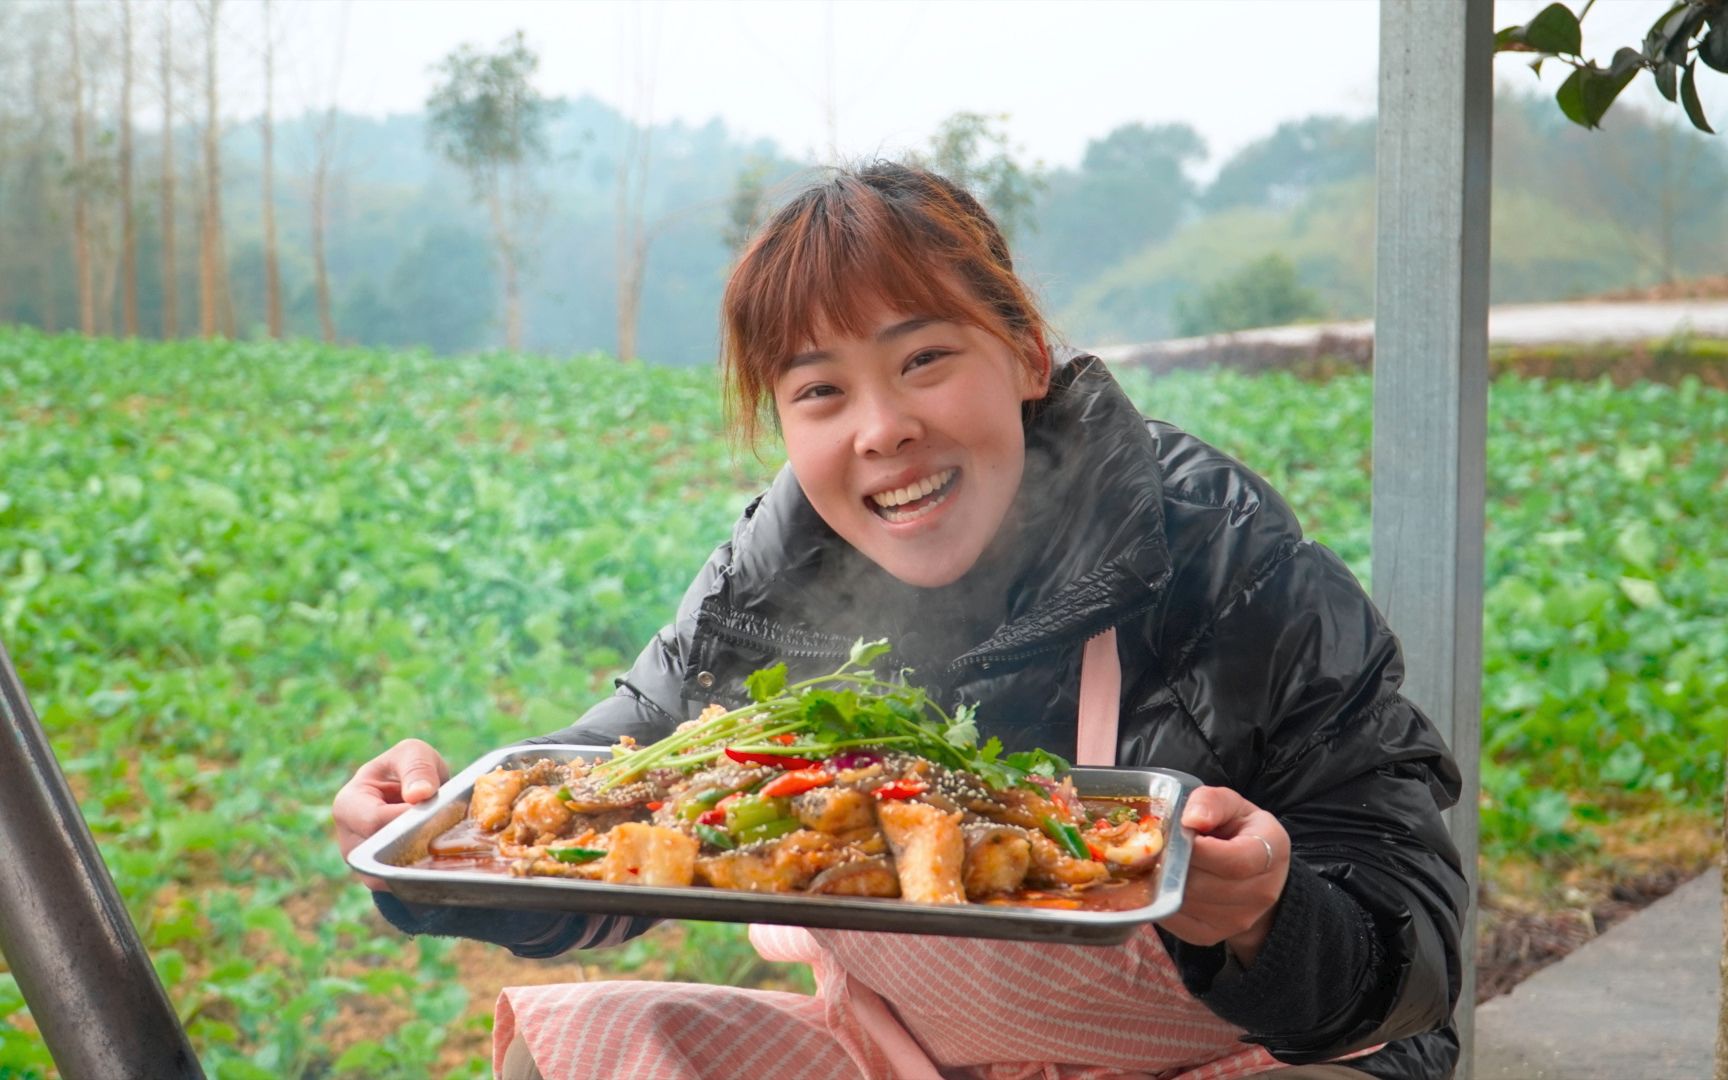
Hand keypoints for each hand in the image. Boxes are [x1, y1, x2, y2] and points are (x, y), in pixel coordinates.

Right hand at [332, 738, 449, 890]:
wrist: (417, 797)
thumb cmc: (408, 771)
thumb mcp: (414, 754)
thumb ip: (417, 767)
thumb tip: (419, 795)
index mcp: (348, 804)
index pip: (374, 822)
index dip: (407, 819)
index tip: (434, 811)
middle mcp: (349, 840)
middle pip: (381, 852)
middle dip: (415, 841)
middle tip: (444, 828)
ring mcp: (363, 866)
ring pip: (392, 874)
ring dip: (421, 860)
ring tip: (443, 841)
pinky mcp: (381, 881)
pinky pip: (400, 886)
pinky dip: (422, 873)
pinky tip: (441, 857)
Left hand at [1157, 785, 1289, 967]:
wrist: (1252, 871)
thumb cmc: (1238, 830)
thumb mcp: (1231, 805)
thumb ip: (1212, 803)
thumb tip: (1192, 819)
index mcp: (1271, 853)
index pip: (1234, 862)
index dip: (1199, 850)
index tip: (1176, 833)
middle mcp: (1262, 893)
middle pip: (1204, 885)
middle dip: (1174, 863)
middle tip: (1156, 846)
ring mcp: (1238, 920)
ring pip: (1187, 903)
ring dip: (1164, 881)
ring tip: (1159, 861)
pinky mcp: (1211, 935)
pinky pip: (1176, 921)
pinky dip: (1161, 900)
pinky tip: (1161, 881)